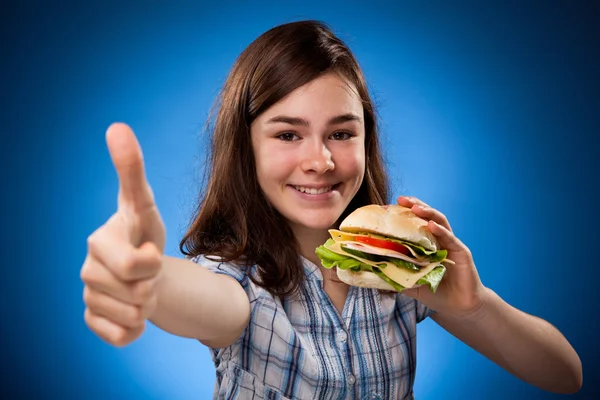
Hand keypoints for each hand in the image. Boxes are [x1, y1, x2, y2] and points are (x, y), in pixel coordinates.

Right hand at [80, 123, 165, 346]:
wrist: (140, 270)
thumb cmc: (142, 232)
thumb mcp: (144, 202)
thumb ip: (131, 169)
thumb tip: (116, 126)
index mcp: (102, 239)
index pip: (137, 261)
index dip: (150, 260)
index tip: (150, 252)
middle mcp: (89, 267)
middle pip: (140, 290)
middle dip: (153, 282)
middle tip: (148, 269)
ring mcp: (88, 295)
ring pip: (134, 314)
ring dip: (147, 303)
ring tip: (139, 284)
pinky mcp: (91, 320)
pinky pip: (121, 336)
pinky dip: (134, 329)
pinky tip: (130, 310)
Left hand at [397, 196, 485, 315]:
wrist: (458, 306)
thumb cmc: (435, 293)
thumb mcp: (411, 283)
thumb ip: (396, 276)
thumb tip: (372, 273)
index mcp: (427, 244)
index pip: (415, 223)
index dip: (404, 213)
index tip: (389, 206)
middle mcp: (439, 240)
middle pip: (427, 216)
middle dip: (415, 205)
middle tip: (401, 199)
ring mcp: (451, 244)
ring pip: (440, 222)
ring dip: (427, 212)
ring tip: (415, 207)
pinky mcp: (462, 252)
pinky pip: (451, 238)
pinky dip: (441, 231)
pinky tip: (432, 225)